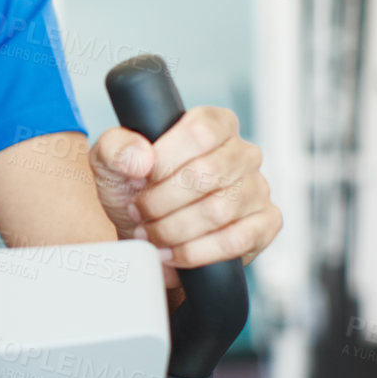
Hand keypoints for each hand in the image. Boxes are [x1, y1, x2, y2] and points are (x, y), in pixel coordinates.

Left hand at [88, 105, 281, 289]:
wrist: (145, 232)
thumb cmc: (134, 189)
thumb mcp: (110, 161)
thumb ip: (116, 148)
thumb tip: (141, 158)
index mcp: (214, 124)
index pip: (199, 133)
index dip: (165, 160)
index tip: (141, 179)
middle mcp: (242, 152)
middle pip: (207, 174)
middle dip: (162, 201)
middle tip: (139, 212)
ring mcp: (258, 188)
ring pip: (219, 210)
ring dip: (174, 229)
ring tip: (150, 234)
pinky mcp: (265, 224)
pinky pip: (236, 240)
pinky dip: (195, 252)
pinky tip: (172, 253)